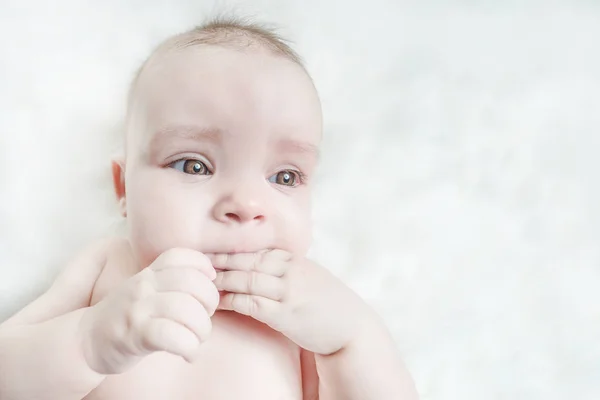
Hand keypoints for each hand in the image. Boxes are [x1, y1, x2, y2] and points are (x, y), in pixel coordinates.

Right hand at [79, 248, 218, 374]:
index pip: (180, 256)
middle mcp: (143, 286)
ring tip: (198, 340)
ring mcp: (138, 309)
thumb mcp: (146, 291)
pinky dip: (189, 347)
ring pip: (186, 309)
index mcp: (148, 273)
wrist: (86, 341)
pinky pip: (172, 336)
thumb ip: (171, 281)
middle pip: (192, 282)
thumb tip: (210, 280)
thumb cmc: (127, 317)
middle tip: (205, 318)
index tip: (209, 283)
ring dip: (202, 329)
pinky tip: (189, 354)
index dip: (203, 266)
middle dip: (210, 302)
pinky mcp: (136, 335)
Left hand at [208, 250, 375, 355]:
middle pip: (247, 262)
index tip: (210, 255)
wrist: (352, 327)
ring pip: (247, 280)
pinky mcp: (286, 314)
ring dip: (221, 280)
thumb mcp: (309, 276)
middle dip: (219, 262)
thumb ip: (286, 268)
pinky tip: (217, 303)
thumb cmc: (329, 303)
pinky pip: (252, 304)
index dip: (230, 253)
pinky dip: (232, 301)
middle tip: (194, 263)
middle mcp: (290, 271)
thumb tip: (260, 265)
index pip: (256, 253)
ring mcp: (289, 291)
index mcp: (294, 260)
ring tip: (200, 282)